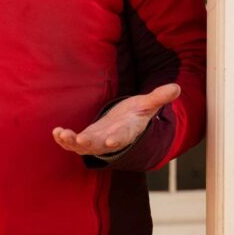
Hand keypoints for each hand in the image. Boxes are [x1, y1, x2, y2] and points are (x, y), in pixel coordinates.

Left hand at [52, 83, 180, 156]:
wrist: (125, 125)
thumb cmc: (136, 114)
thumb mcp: (147, 105)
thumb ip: (159, 97)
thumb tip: (177, 88)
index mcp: (127, 132)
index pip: (123, 137)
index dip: (118, 139)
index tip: (112, 142)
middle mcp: (111, 140)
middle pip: (100, 145)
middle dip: (90, 144)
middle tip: (81, 140)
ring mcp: (97, 141)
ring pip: (82, 146)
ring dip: (71, 142)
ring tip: (61, 134)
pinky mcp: (85, 138)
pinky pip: (73, 142)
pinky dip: (64, 139)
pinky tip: (56, 132)